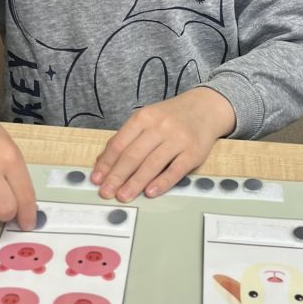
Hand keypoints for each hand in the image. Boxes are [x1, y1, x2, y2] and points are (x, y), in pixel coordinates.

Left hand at [90, 88, 235, 201]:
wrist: (206, 107)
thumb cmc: (172, 117)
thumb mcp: (148, 119)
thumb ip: (127, 138)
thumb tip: (103, 162)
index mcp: (144, 117)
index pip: (120, 143)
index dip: (106, 163)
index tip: (96, 179)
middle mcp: (160, 127)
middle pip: (133, 155)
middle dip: (117, 176)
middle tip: (106, 192)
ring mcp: (178, 139)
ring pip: (152, 164)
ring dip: (135, 182)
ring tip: (123, 196)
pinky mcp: (194, 152)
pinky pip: (176, 170)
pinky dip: (162, 182)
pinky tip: (150, 192)